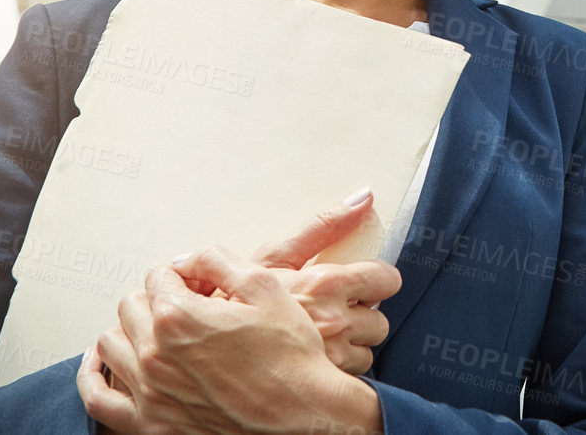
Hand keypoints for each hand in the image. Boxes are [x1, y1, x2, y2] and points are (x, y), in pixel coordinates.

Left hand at [76, 246, 377, 434]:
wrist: (301, 415)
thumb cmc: (289, 358)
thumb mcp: (264, 288)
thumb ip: (218, 261)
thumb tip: (189, 258)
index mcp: (178, 316)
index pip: (159, 276)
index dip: (184, 274)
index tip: (201, 284)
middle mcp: (154, 354)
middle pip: (132, 305)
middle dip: (158, 298)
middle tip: (187, 306)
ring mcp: (148, 392)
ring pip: (110, 344)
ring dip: (130, 330)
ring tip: (155, 330)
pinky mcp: (149, 424)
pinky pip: (98, 397)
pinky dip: (94, 376)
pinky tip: (104, 363)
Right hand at [187, 189, 402, 373]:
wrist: (199, 351)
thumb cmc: (233, 303)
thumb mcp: (273, 257)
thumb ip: (321, 226)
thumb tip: (363, 199)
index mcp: (325, 284)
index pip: (385, 280)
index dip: (377, 281)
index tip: (368, 283)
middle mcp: (334, 323)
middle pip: (379, 321)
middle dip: (361, 316)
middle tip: (335, 311)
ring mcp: (330, 359)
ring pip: (366, 352)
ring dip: (350, 346)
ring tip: (320, 338)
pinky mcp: (321, 386)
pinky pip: (349, 380)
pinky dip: (336, 371)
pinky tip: (313, 361)